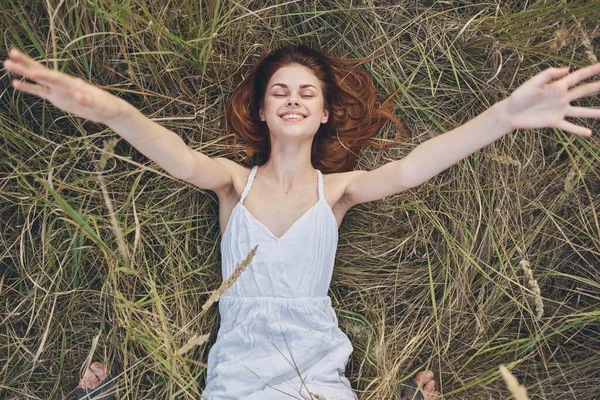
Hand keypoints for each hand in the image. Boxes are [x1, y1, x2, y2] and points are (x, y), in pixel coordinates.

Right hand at [3, 48, 127, 123]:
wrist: (108, 109)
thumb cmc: (106, 106)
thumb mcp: (99, 105)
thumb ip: (88, 100)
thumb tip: (78, 95)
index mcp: (74, 84)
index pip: (57, 79)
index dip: (45, 76)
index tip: (32, 72)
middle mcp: (64, 84)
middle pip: (43, 72)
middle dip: (28, 64)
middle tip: (11, 54)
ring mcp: (59, 90)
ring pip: (38, 79)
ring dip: (24, 72)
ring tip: (7, 64)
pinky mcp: (57, 97)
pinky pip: (40, 91)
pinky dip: (28, 88)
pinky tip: (16, 84)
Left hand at [505, 62, 599, 136]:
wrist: (510, 113)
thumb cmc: (519, 96)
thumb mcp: (532, 83)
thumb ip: (548, 74)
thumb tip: (567, 69)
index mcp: (557, 86)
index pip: (578, 77)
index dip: (591, 71)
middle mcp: (561, 98)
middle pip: (584, 92)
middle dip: (597, 87)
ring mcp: (559, 110)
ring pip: (581, 111)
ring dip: (594, 112)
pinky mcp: (553, 122)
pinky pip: (569, 127)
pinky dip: (578, 130)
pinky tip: (589, 133)